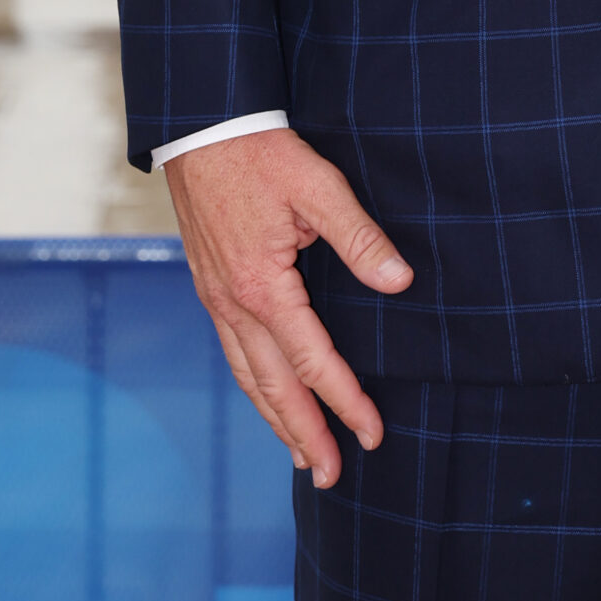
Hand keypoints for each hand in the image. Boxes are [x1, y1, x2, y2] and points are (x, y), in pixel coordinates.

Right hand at [164, 126, 411, 484]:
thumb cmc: (261, 151)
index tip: (372, 432)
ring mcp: (216, 297)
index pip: (313, 361)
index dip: (345, 400)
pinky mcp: (210, 285)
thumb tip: (399, 282)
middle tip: (332, 476)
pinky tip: (267, 393)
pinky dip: (252, 384)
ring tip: (300, 455)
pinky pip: (232, 351)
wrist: (201, 125)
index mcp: (263, 286)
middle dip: (304, 433)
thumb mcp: (318, 186)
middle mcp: (233, 303)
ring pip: (247, 375)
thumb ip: (359, 238)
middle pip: (273, 386)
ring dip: (275, 418)